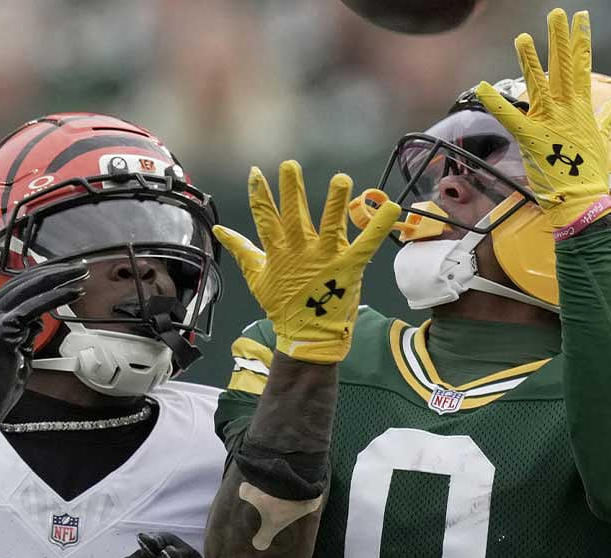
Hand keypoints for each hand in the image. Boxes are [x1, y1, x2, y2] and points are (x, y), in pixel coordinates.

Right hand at [0, 261, 86, 424]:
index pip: (15, 287)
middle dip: (54, 272)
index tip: (63, 273)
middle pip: (23, 282)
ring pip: (29, 289)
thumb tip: (39, 320)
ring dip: (59, 280)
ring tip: (80, 275)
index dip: (42, 277)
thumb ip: (24, 333)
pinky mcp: (2, 329)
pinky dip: (57, 297)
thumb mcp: (12, 351)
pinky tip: (73, 292)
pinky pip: (34, 307)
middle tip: (78, 268)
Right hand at [212, 160, 400, 363]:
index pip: (265, 219)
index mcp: (278, 253)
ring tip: (340, 179)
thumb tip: (219, 231)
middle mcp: (301, 252)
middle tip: (291, 165)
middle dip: (292, 190)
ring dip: (335, 202)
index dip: (260, 196)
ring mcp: (325, 259)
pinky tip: (391, 207)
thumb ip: (242, 249)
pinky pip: (366, 243)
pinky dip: (379, 226)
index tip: (255, 172)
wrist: (309, 337)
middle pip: (294, 216)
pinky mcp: (349, 267)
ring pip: (330, 225)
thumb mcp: (257, 277)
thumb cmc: (284, 306)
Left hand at [474, 8, 610, 227]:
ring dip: (530, 60)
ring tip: (521, 38)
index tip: (581, 19)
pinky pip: (510, 116)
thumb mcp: (600, 139)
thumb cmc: (589, 173)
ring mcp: (550, 122)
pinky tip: (481, 87)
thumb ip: (604, 117)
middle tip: (558, 13)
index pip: (581, 68)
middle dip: (560, 39)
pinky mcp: (532, 137)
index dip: (580, 42)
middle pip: (563, 67)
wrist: (582, 199)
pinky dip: (495, 102)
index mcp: (581, 108)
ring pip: (539, 85)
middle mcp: (568, 110)